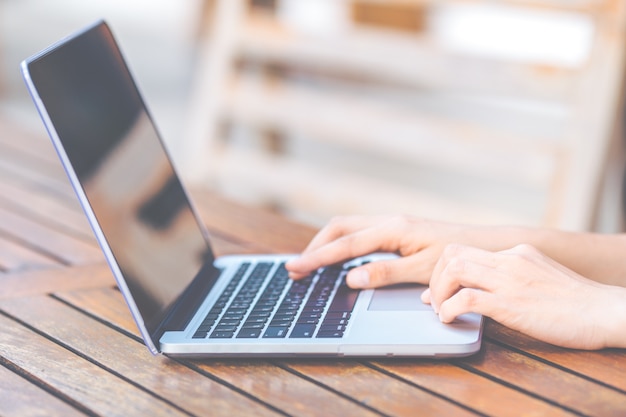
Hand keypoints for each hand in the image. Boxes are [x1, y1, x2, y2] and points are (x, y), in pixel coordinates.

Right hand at [285, 215, 517, 288]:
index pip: (345, 244)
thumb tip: (350, 277)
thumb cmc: (458, 256)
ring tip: (308, 264)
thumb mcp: (423, 269)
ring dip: (326, 244)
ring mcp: (392, 225)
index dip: (318, 258)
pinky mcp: (397, 231)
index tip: (296, 269)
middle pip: (339, 228)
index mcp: (393, 229)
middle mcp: (388, 222)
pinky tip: (337, 259)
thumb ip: (386, 273)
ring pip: (348, 229)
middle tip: (295, 268)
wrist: (485, 245)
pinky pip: (360, 234)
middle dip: (314, 246)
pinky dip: (341, 245)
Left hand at [423, 243, 625, 349]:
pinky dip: (450, 308)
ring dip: (439, 292)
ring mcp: (510, 280)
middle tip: (434, 300)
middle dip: (435, 277)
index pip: (465, 250)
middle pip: (452, 254)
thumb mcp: (539, 276)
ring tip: (440, 311)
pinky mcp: (511, 303)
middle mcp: (509, 259)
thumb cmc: (575, 302)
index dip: (443, 269)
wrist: (605, 312)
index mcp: (516, 252)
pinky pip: (467, 298)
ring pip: (454, 269)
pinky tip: (450, 319)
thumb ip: (511, 276)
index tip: (437, 289)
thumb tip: (481, 289)